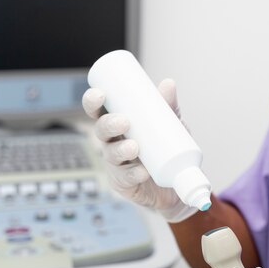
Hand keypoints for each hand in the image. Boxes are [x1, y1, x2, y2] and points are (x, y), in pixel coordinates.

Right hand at [82, 78, 197, 222]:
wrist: (176, 183)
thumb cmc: (166, 148)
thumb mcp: (170, 125)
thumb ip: (168, 107)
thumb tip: (168, 83)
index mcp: (117, 124)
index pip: (98, 111)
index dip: (92, 102)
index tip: (99, 94)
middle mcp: (112, 143)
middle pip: (101, 131)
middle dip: (108, 125)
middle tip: (123, 121)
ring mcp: (116, 164)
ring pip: (111, 155)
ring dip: (120, 150)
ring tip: (134, 147)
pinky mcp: (124, 183)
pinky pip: (125, 179)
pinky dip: (134, 174)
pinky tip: (142, 172)